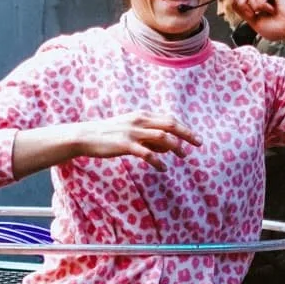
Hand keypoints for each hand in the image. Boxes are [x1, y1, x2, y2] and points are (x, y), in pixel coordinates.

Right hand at [69, 112, 201, 169]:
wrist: (85, 135)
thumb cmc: (108, 134)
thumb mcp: (131, 129)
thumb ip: (149, 136)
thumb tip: (168, 146)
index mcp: (142, 115)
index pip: (168, 119)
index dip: (183, 128)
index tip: (194, 137)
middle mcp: (139, 121)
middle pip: (170, 124)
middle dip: (187, 133)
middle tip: (198, 143)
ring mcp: (132, 132)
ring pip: (162, 137)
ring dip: (175, 147)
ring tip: (183, 156)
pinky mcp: (125, 144)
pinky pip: (147, 154)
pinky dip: (158, 161)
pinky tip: (163, 169)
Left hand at [224, 0, 284, 44]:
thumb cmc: (276, 29)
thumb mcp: (253, 21)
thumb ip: (242, 10)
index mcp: (255, 0)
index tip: (246, 12)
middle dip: (242, 4)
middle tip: (254, 14)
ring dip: (254, 6)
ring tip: (266, 12)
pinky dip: (262, 5)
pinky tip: (272, 9)